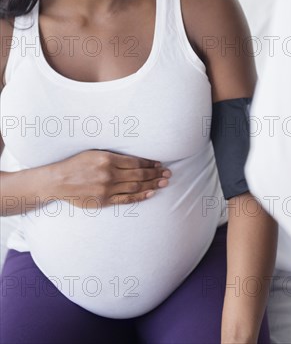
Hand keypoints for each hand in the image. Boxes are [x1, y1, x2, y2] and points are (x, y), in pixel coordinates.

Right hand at [51, 150, 170, 208]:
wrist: (58, 181)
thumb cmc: (76, 165)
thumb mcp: (94, 154)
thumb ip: (113, 157)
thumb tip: (135, 160)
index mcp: (107, 159)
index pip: (135, 162)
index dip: (149, 163)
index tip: (159, 164)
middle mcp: (109, 174)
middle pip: (139, 174)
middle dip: (155, 174)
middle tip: (168, 173)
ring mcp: (107, 189)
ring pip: (135, 187)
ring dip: (152, 185)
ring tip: (163, 183)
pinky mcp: (104, 201)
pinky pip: (126, 199)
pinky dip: (140, 196)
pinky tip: (150, 194)